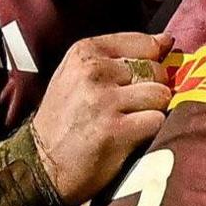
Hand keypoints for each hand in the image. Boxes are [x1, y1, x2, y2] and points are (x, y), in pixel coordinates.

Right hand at [29, 32, 173, 203]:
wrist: (38, 165)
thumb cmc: (66, 119)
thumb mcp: (80, 76)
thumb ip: (123, 55)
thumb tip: (167, 40)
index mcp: (85, 52)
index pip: (145, 43)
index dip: (152, 63)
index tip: (137, 82)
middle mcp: (93, 71)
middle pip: (156, 70)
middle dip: (152, 90)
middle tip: (128, 109)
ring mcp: (104, 101)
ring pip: (161, 95)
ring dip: (153, 112)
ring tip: (130, 123)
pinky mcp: (115, 130)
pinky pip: (157, 121)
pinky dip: (151, 132)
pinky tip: (131, 138)